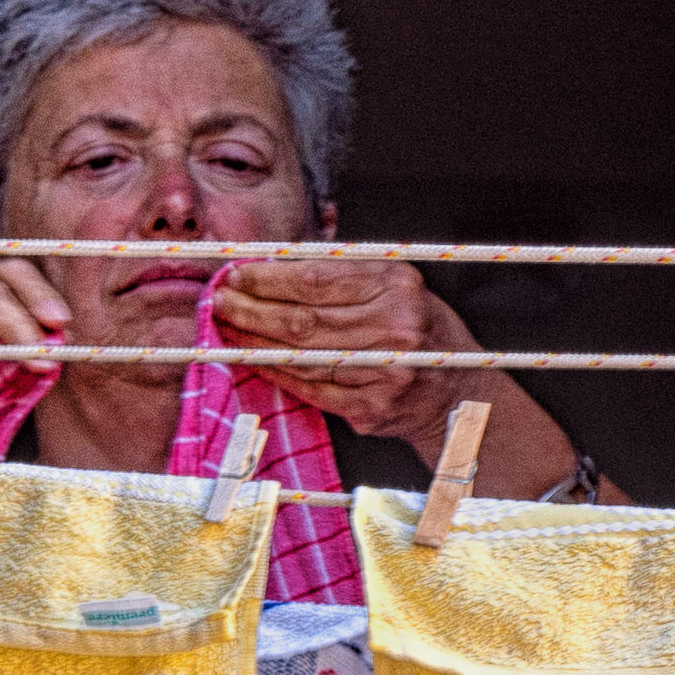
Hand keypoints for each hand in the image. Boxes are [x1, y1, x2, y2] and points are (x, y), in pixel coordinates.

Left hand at [206, 250, 475, 452]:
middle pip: (303, 319)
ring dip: (254, 341)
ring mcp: (384, 372)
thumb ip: (340, 276)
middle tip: (218, 300)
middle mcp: (395, 328)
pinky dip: (274, 372)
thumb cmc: (416, 328)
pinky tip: (250, 358)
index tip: (236, 274)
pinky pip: (309, 388)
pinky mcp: (371, 407)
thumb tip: (270, 268)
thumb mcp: (393, 286)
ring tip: (225, 327)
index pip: (316, 280)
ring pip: (301, 356)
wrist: (457, 390)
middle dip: (251, 309)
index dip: (268, 278)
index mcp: (397, 287)